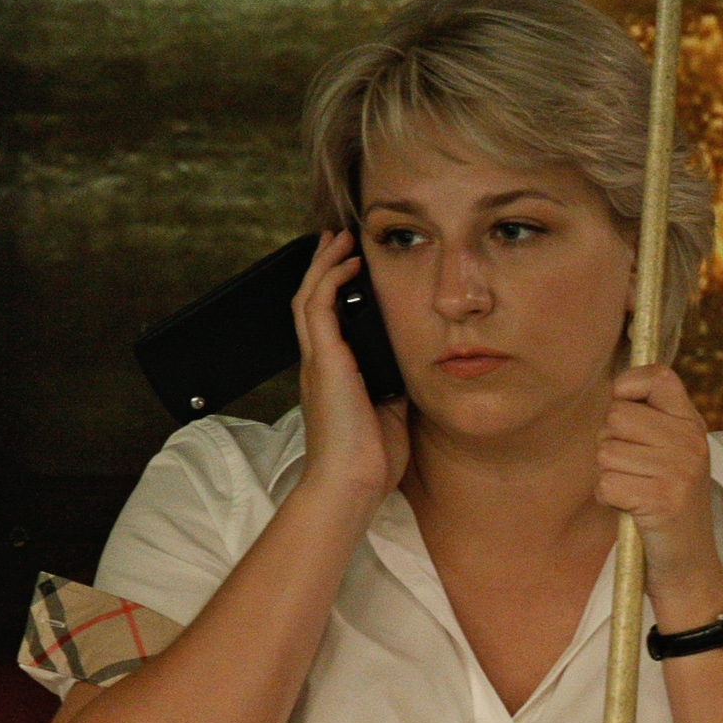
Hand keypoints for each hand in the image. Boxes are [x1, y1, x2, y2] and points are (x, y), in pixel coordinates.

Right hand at [291, 229, 408, 497]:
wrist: (352, 483)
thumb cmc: (371, 460)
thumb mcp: (392, 413)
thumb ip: (396, 386)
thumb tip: (414, 367)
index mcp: (333, 376)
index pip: (327, 323)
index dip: (334, 292)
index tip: (350, 270)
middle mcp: (319, 364)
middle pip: (311, 301)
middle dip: (323, 267)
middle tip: (336, 240)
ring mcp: (317, 360)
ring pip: (308, 296)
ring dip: (323, 264)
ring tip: (338, 239)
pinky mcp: (323, 360)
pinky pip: (318, 307)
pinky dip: (330, 279)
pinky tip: (346, 262)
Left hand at [595, 365, 722, 624]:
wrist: (689, 565)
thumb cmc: (668, 505)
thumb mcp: (674, 454)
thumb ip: (652, 420)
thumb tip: (614, 387)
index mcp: (693, 424)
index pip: (658, 376)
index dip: (628, 386)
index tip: (625, 411)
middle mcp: (690, 442)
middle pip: (617, 415)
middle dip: (610, 443)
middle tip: (632, 470)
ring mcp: (678, 470)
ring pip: (606, 451)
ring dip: (609, 474)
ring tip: (634, 491)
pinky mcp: (660, 499)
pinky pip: (606, 483)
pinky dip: (608, 499)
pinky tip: (630, 509)